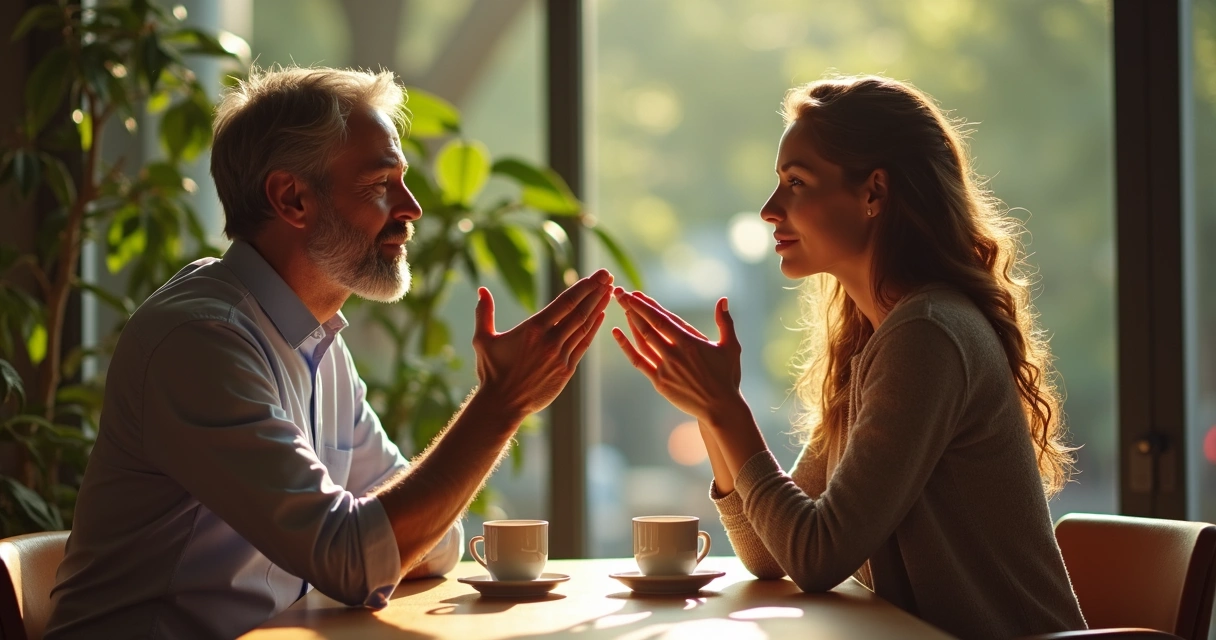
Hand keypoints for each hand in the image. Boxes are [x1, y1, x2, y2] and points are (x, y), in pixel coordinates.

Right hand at [472, 269, 612, 416]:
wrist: (502, 404)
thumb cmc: (492, 371)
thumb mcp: (483, 340)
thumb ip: (484, 313)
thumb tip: (481, 290)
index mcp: (533, 329)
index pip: (565, 302)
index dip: (583, 287)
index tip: (596, 275)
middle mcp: (550, 341)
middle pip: (579, 311)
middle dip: (596, 292)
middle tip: (608, 276)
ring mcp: (560, 356)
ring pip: (584, 327)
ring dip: (598, 307)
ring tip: (609, 291)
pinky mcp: (566, 370)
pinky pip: (583, 345)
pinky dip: (593, 329)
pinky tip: (600, 316)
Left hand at [611, 289, 741, 422]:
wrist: (719, 407)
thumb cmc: (726, 376)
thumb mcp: (731, 347)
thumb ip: (725, 322)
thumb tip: (723, 300)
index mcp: (689, 342)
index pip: (662, 320)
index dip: (646, 306)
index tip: (634, 295)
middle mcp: (674, 354)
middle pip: (647, 328)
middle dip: (632, 309)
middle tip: (620, 294)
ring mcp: (665, 368)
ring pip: (642, 342)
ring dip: (630, 324)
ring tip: (622, 309)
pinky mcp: (659, 381)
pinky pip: (639, 361)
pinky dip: (626, 347)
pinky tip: (617, 333)